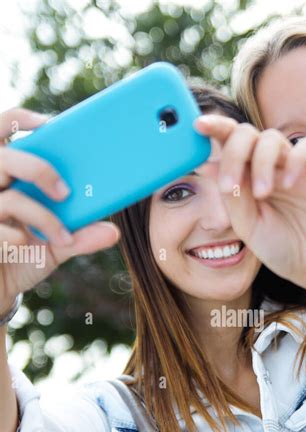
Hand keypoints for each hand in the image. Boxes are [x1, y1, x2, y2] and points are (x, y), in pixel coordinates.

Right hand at [0, 107, 120, 307]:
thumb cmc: (21, 259)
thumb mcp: (56, 247)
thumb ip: (80, 237)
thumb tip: (113, 232)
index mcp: (7, 176)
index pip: (4, 131)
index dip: (20, 118)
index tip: (48, 123)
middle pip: (5, 158)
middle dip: (38, 170)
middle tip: (65, 191)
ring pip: (10, 198)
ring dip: (41, 216)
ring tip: (61, 235)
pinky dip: (17, 238)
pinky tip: (24, 246)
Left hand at [193, 114, 305, 298]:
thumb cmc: (281, 247)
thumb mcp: (248, 226)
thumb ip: (232, 197)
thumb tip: (208, 165)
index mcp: (245, 178)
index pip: (227, 144)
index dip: (214, 129)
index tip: (198, 126)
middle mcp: (267, 167)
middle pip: (246, 134)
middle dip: (233, 151)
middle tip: (229, 184)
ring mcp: (292, 167)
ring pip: (272, 138)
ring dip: (261, 162)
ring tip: (262, 194)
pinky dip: (295, 160)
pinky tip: (291, 185)